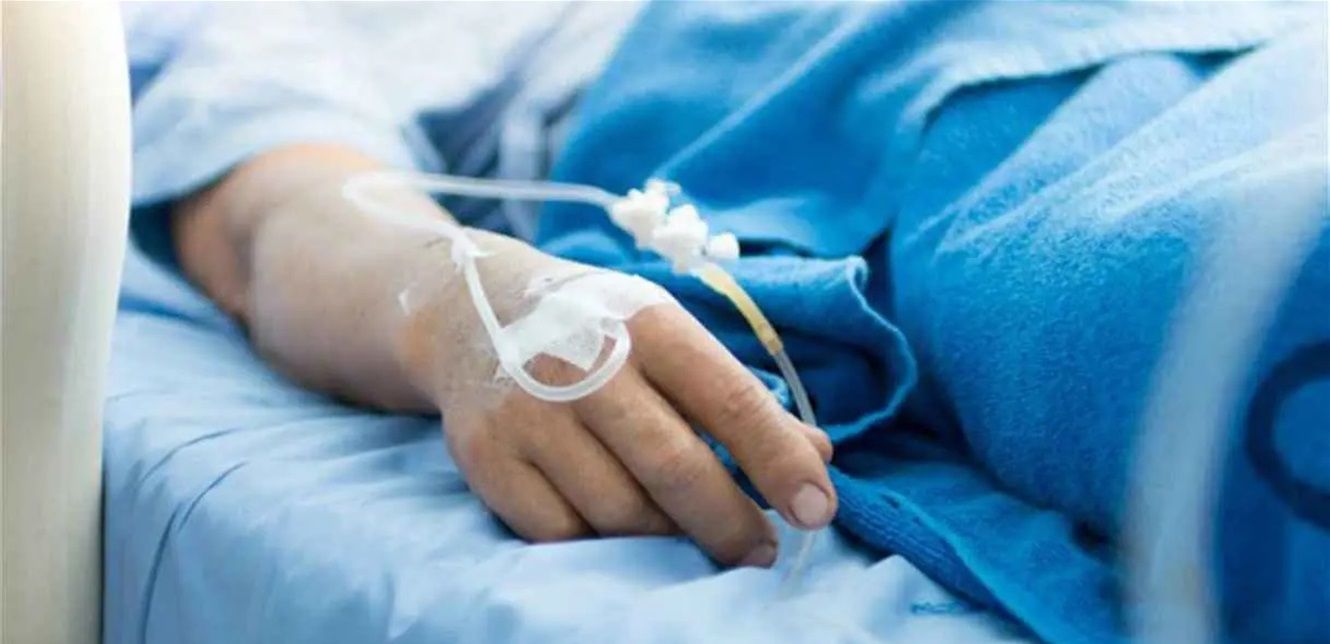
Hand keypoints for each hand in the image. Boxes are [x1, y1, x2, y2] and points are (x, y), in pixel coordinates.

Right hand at [400, 234, 834, 566]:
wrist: (467, 311)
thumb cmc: (593, 328)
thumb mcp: (666, 334)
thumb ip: (736, 394)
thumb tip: (818, 454)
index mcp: (646, 323)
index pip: (728, 400)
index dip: (779, 462)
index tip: (817, 511)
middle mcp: (582, 363)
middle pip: (675, 469)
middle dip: (731, 524)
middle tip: (761, 552)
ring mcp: (527, 413)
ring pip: (619, 512)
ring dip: (668, 538)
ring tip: (688, 535)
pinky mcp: (485, 457)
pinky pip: (561, 533)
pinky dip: (602, 545)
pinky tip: (623, 534)